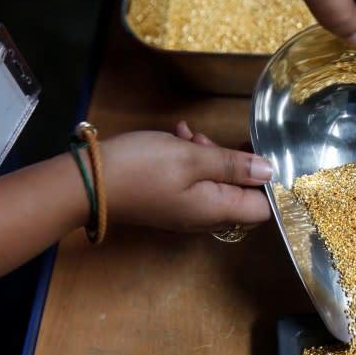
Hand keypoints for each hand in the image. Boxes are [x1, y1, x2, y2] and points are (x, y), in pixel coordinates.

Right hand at [100, 121, 271, 232]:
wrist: (86, 183)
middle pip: (239, 193)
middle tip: (208, 142)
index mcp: (217, 210)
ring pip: (215, 183)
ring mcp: (186, 212)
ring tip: (187, 136)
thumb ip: (234, 165)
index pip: (263, 208)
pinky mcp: (170, 202)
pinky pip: (193, 182)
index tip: (256, 153)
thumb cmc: (141, 168)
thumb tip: (269, 171)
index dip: (266, 182)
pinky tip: (176, 138)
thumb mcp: (192, 157)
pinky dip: (190, 160)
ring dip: (208, 156)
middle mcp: (206, 218)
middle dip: (233, 163)